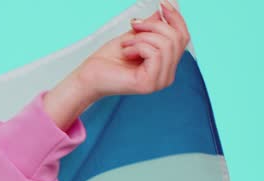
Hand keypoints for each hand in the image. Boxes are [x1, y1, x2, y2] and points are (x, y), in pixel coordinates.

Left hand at [42, 1, 190, 128]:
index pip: (182, 37)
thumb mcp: (133, 37)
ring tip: (126, 43)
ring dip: (142, 37)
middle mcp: (167, 75)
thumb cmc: (107, 60)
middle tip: (133, 25)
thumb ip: (151, 27)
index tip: (163, 3)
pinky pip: (154, 53)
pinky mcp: (150, 83)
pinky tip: (126, 52)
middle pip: (177, 38)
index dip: (175, 18)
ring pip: (166, 44)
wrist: (87, 77)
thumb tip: (163, 11)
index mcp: (166, 65)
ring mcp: (160, 81)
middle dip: (154, 26)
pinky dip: (138, 46)